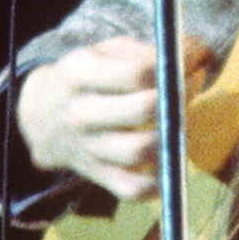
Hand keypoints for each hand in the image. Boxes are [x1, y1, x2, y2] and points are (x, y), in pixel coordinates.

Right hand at [15, 35, 213, 200]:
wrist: (43, 118)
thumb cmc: (86, 78)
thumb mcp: (103, 51)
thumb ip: (146, 50)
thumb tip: (195, 50)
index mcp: (78, 74)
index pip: (136, 72)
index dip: (174, 62)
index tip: (193, 53)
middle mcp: (80, 114)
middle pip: (142, 110)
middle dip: (180, 93)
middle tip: (194, 79)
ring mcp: (88, 149)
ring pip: (141, 149)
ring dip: (175, 131)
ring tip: (183, 112)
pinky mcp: (98, 175)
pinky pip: (132, 189)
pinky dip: (157, 181)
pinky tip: (170, 157)